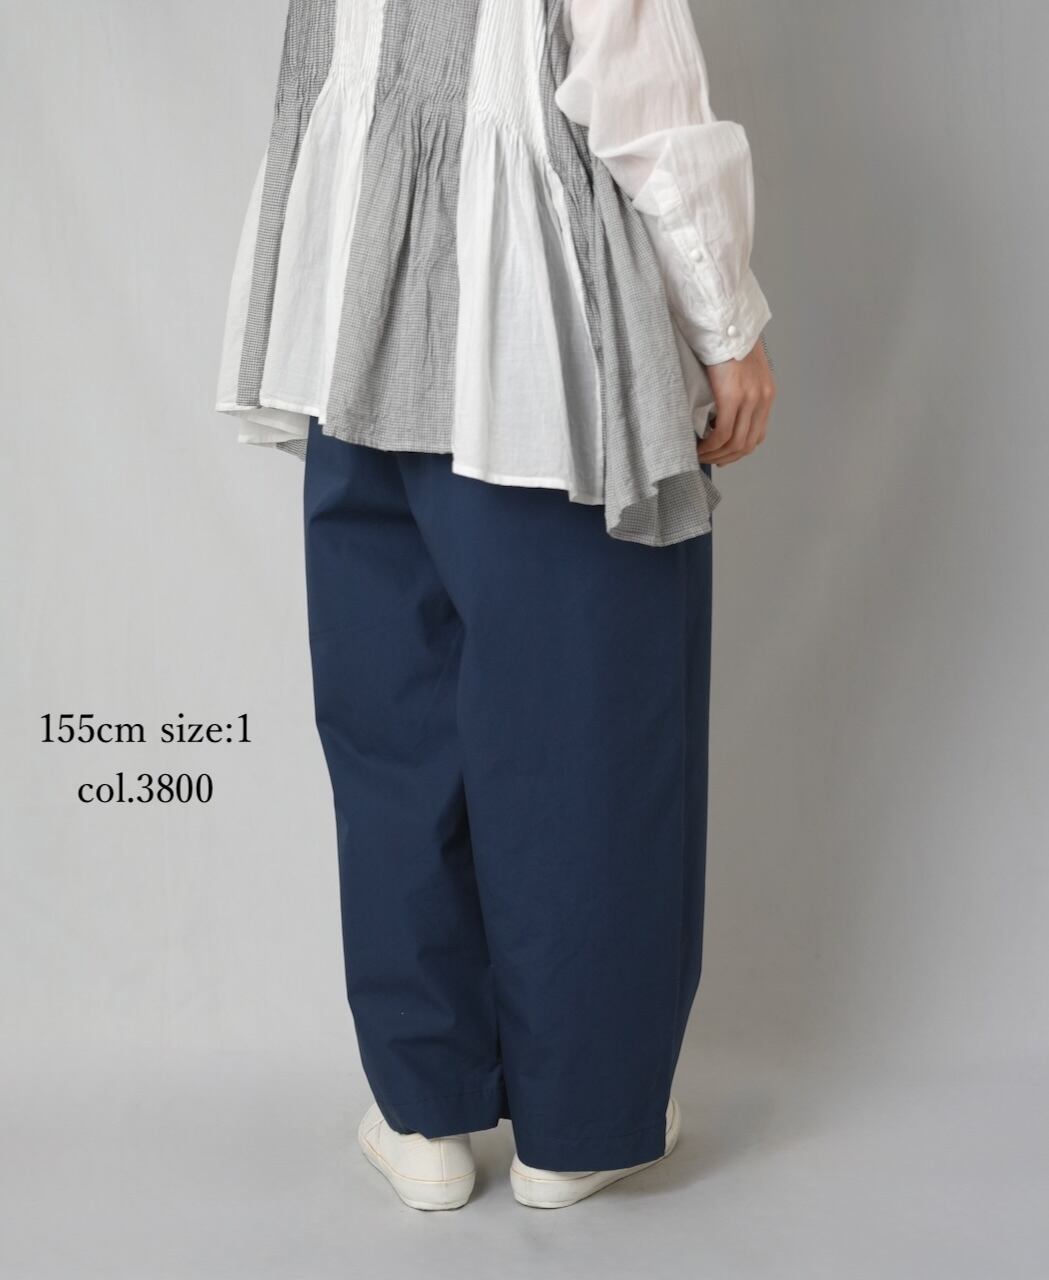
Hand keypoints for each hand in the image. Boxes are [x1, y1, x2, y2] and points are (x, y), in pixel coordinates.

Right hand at [697, 339, 775, 465]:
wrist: (726, 322)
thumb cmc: (727, 342)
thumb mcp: (741, 369)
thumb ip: (739, 390)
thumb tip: (720, 411)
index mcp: (766, 393)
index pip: (758, 434)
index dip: (740, 450)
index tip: (723, 454)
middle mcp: (762, 399)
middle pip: (748, 443)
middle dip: (727, 457)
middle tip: (710, 460)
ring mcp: (749, 399)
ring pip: (735, 442)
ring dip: (716, 454)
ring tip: (700, 455)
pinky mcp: (733, 397)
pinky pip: (722, 432)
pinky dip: (711, 444)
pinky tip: (700, 446)